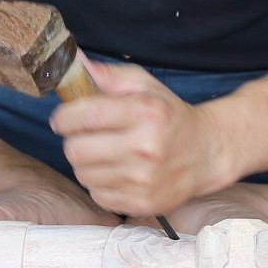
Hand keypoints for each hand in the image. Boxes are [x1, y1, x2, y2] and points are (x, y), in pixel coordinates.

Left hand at [50, 58, 234, 216]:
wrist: (206, 153)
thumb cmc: (170, 116)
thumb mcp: (145, 86)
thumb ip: (108, 75)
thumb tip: (75, 64)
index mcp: (146, 112)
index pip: (86, 116)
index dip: (63, 118)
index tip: (62, 119)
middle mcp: (146, 148)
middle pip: (76, 150)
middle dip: (74, 140)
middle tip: (86, 136)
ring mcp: (144, 180)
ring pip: (83, 174)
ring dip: (86, 163)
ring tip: (104, 153)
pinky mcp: (142, 203)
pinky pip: (97, 194)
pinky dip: (100, 183)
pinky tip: (116, 172)